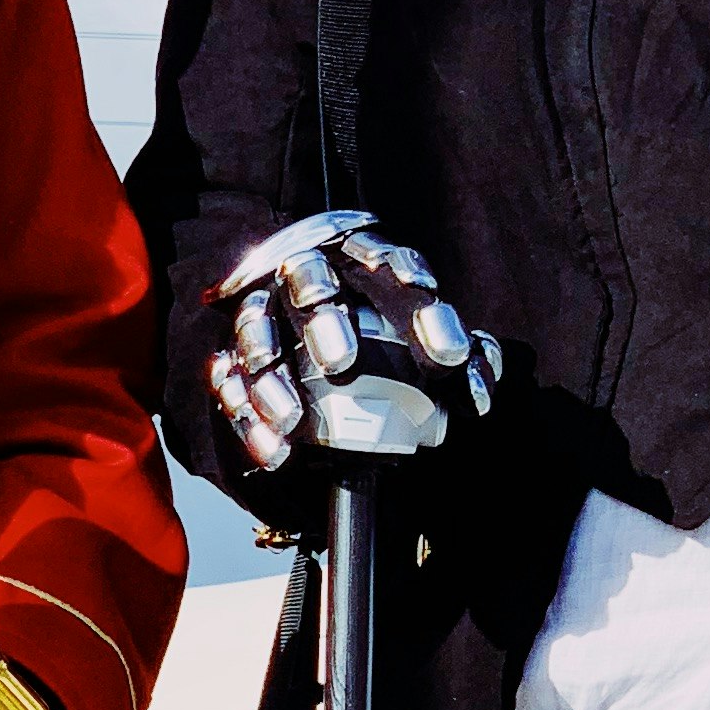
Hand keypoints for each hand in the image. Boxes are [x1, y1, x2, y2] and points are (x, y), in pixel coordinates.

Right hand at [205, 207, 500, 471]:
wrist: (297, 303)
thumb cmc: (374, 318)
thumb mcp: (417, 328)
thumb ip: (460, 360)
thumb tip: (480, 389)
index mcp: (361, 258)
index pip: (390, 267)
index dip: (420, 308)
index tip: (449, 357)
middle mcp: (307, 271)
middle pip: (310, 280)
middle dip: (324, 321)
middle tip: (342, 363)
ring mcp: (264, 305)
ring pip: (258, 328)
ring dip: (272, 375)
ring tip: (294, 420)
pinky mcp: (232, 347)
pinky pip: (229, 377)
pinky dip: (249, 416)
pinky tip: (275, 450)